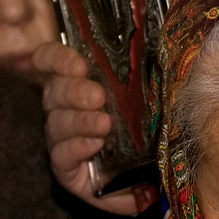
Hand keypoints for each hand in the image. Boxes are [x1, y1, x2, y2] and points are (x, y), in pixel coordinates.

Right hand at [33, 41, 157, 215]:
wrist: (156, 177)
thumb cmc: (152, 131)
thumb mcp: (153, 98)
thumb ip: (149, 73)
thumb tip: (167, 41)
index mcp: (79, 83)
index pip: (51, 61)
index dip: (56, 58)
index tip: (77, 64)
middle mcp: (65, 109)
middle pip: (54, 91)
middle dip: (74, 91)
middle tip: (98, 96)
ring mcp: (63, 140)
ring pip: (57, 123)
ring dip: (80, 121)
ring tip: (104, 124)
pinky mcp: (66, 170)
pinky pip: (62, 156)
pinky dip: (77, 148)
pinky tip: (94, 145)